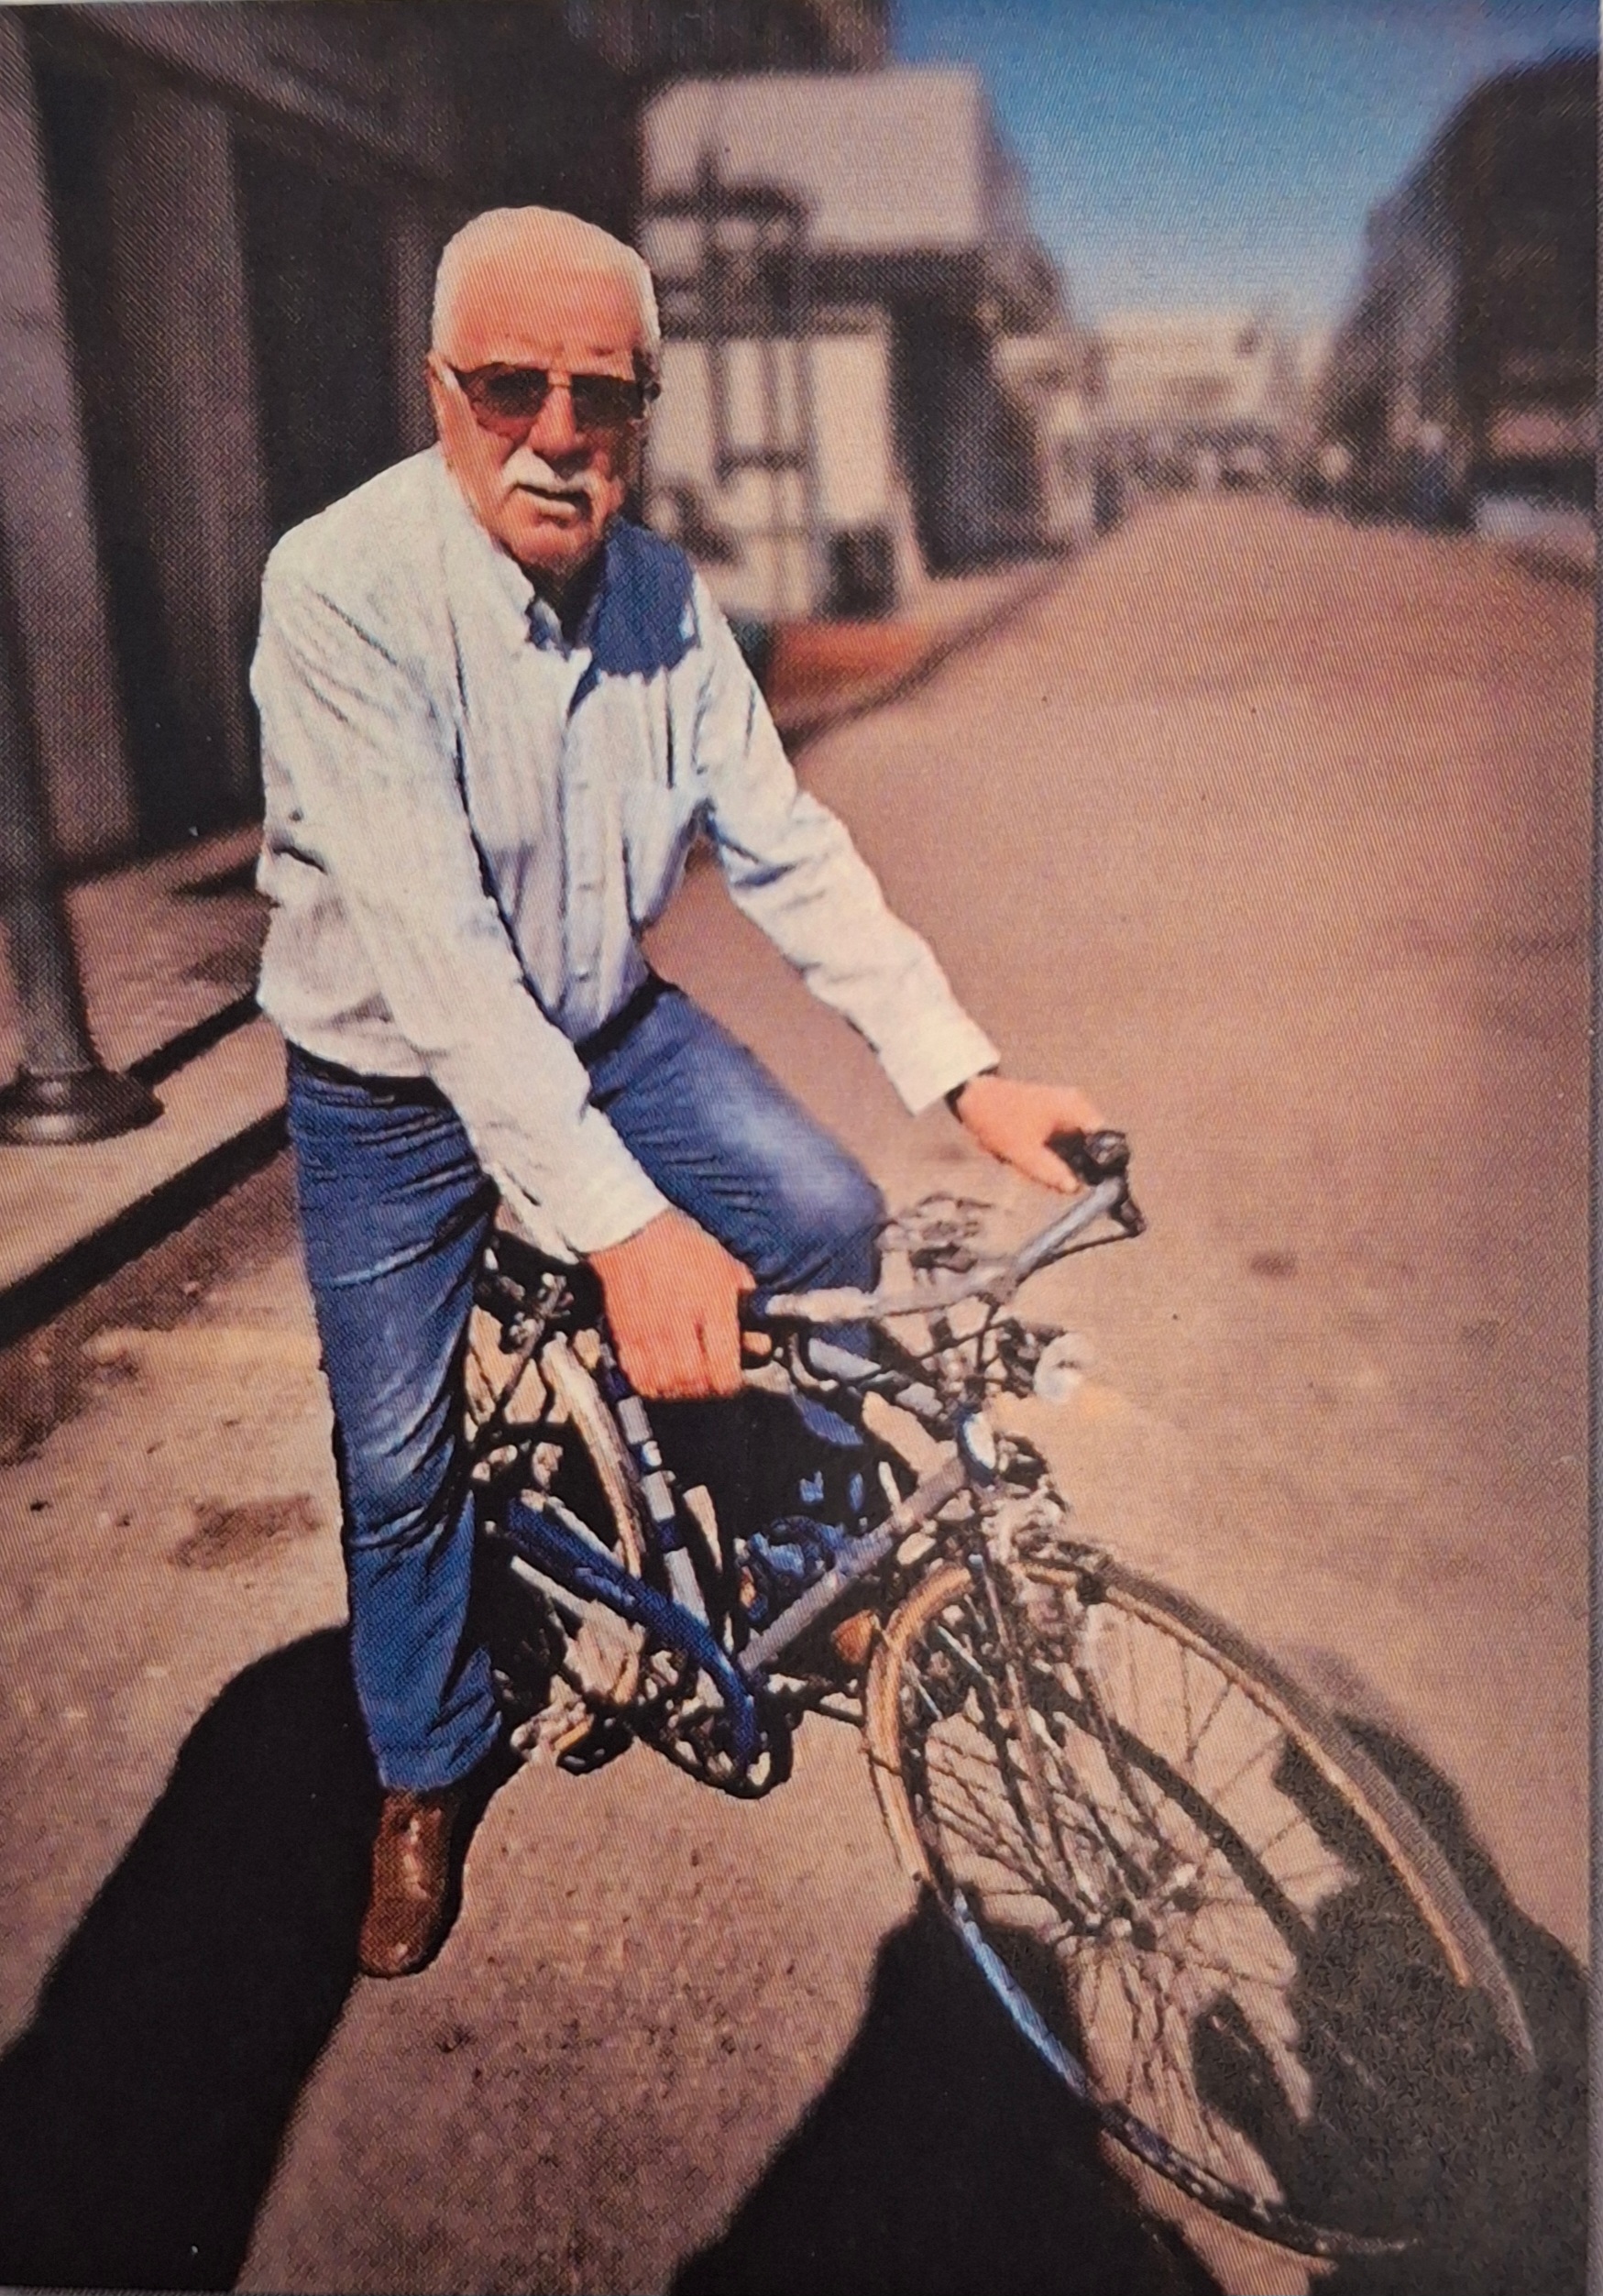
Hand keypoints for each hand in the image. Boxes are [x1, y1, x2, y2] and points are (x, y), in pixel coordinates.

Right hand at [588, 1210, 753, 1398]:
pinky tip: (661, 1376)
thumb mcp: (726, 1266)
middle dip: (708, 1387)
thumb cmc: (684, 1247)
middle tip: (711, 1379)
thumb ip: (748, 1304)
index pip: (724, 1366)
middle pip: (695, 1380)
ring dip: (681, 1389)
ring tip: (687, 1380)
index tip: (733, 1378)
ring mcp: (650, 1331)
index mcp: (712, 1304)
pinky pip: (638, 1376)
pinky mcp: (625, 1335)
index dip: (732, 1382)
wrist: (633, 1232)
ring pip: (667, 1383)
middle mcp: (680, 1323)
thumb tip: (760, 1341)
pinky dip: (652, 1385)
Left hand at [950, 1073, 1105, 1193]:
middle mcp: (1075, 1106)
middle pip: (1089, 1147)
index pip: (1106, 1141)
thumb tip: (1075, 1188)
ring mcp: (1063, 1109)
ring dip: (1056, 1161)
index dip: (1101, 1165)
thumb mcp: (1024, 1153)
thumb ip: (1051, 1173)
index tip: (1087, 1182)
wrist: (972, 1097)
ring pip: (1073, 1147)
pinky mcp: (1051, 1115)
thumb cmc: (998, 1119)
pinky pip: (1059, 1142)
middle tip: (1048, 1176)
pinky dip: (1047, 1153)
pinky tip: (1026, 1156)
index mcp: (1075, 1109)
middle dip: (1071, 1166)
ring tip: (1029, 1162)